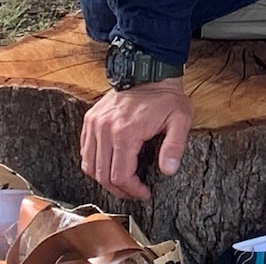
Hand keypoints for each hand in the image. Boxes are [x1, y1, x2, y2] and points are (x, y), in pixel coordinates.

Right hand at [79, 78, 190, 200]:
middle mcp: (104, 129)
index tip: (144, 193)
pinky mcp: (90, 119)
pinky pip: (85, 151)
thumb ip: (174, 146)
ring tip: (123, 181)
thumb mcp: (180, 119)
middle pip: (102, 175)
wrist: (149, 72)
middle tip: (134, 191)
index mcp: (126, 132)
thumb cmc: (166, 97)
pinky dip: (94, 163)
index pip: (121, 175)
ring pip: (89, 166)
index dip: (132, 190)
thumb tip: (168, 170)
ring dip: (104, 178)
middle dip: (119, 189)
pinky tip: (110, 164)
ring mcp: (94, 124)